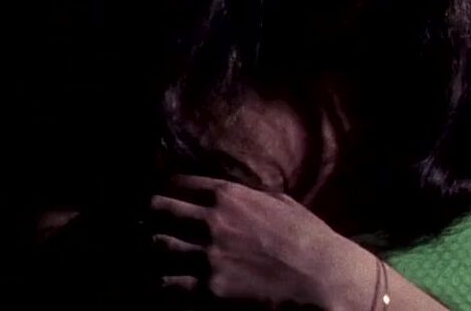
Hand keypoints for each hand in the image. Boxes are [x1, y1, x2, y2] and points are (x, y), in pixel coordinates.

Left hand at [147, 174, 355, 307]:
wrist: (321, 276)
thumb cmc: (308, 237)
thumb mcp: (281, 202)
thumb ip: (253, 195)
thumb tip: (241, 192)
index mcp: (229, 195)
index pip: (181, 182)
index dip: (168, 186)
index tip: (166, 192)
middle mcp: (212, 220)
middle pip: (160, 208)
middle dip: (153, 212)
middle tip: (150, 218)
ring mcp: (208, 255)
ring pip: (159, 245)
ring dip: (157, 246)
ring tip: (156, 249)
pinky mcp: (209, 288)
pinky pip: (169, 284)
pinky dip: (164, 282)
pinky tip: (167, 282)